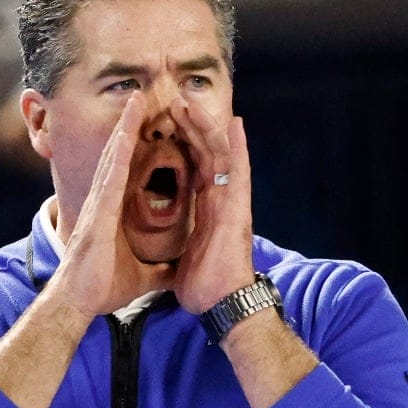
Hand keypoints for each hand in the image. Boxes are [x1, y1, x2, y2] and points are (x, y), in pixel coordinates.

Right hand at [46, 95, 173, 316]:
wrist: (80, 303)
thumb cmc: (102, 288)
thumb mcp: (143, 276)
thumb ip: (159, 269)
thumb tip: (176, 272)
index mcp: (117, 211)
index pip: (133, 171)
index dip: (142, 148)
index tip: (155, 128)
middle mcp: (107, 199)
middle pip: (123, 154)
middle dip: (133, 125)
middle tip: (144, 97)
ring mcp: (101, 201)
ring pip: (116, 154)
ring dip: (126, 126)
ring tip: (137, 98)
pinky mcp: (100, 208)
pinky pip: (113, 171)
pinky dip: (120, 147)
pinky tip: (128, 127)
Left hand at [169, 98, 253, 312]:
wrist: (223, 305)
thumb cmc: (206, 287)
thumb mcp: (184, 258)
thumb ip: (182, 245)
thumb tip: (168, 252)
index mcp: (208, 209)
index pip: (194, 167)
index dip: (184, 144)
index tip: (170, 123)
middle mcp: (221, 200)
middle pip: (205, 154)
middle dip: (191, 127)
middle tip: (175, 102)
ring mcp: (232, 203)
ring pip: (220, 155)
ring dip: (207, 128)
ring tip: (191, 103)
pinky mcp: (238, 209)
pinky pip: (238, 172)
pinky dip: (239, 147)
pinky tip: (235, 124)